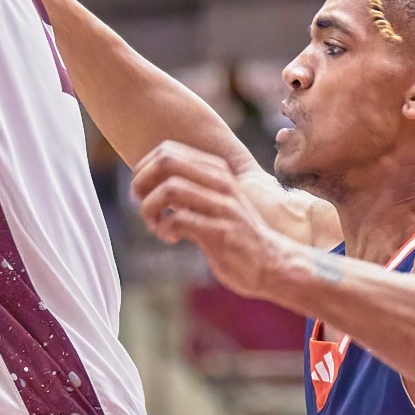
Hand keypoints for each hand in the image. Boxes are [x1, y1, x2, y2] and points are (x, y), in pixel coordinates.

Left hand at [131, 141, 289, 299]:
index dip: (144, 168)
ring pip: (169, 189)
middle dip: (141, 182)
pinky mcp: (220, 232)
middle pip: (166, 162)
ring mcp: (222, 206)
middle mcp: (221, 183)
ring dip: (150, 209)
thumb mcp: (217, 202)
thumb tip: (151, 185)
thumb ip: (192, 189)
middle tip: (141, 203)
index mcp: (218, 172)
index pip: (168, 150)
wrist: (273, 264)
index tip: (141, 191)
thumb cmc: (237, 235)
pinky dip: (164, 229)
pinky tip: (172, 238)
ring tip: (156, 225)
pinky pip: (178, 220)